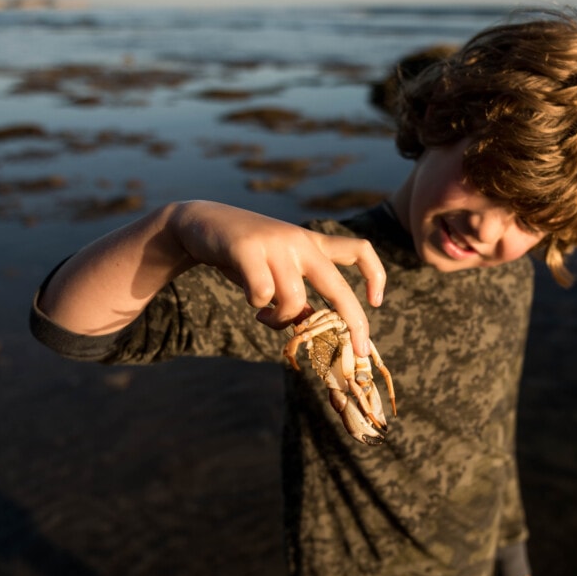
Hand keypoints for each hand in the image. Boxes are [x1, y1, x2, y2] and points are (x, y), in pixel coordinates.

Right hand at [172, 201, 385, 354]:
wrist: (199, 224)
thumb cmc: (243, 255)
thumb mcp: (276, 270)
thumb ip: (297, 293)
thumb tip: (313, 325)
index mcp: (311, 244)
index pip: (358, 250)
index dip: (375, 276)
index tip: (377, 302)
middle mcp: (300, 241)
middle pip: (337, 285)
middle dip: (355, 321)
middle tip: (360, 351)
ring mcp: (275, 243)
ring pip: (294, 299)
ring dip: (281, 319)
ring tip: (265, 317)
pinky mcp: (248, 248)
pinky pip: (262, 293)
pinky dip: (258, 306)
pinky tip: (252, 304)